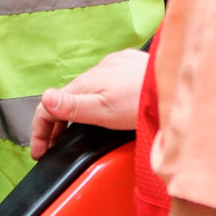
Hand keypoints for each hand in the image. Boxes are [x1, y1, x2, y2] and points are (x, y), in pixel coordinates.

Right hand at [29, 48, 148, 159]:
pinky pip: (105, 81)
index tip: (39, 151)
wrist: (176, 84)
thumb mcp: (105, 111)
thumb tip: (45, 98)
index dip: (40, 130)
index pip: (50, 104)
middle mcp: (97, 70)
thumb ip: (74, 107)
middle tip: (54, 146)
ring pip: (86, 89)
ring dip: (77, 109)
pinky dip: (98, 97)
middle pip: (67, 98)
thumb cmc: (145, 101)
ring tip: (76, 132)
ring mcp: (114, 66)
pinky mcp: (130, 64)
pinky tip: (106, 109)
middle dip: (56, 123)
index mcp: (87, 84)